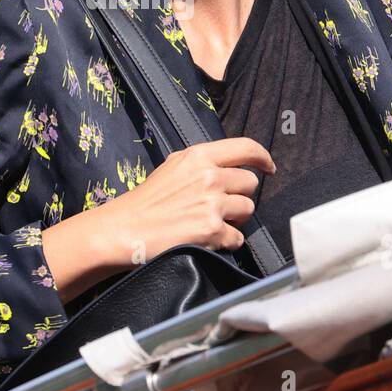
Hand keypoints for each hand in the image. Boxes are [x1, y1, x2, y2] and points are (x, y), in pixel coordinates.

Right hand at [42, 138, 274, 302]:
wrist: (123, 229)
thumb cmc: (145, 201)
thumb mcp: (172, 167)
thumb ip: (201, 164)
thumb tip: (229, 167)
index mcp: (199, 156)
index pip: (246, 148)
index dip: (262, 157)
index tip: (268, 167)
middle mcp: (209, 176)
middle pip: (250, 183)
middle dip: (239, 196)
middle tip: (219, 206)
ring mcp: (212, 203)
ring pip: (248, 210)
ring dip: (234, 220)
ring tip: (210, 223)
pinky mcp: (212, 230)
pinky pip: (238, 238)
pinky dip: (226, 242)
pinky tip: (207, 240)